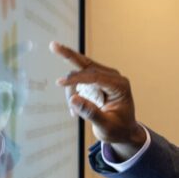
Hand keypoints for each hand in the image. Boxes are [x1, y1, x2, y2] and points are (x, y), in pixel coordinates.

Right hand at [51, 41, 146, 159]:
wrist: (124, 132)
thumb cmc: (118, 129)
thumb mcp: (106, 126)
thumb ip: (91, 113)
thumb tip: (74, 99)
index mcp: (120, 86)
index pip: (95, 76)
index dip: (76, 79)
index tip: (60, 83)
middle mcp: (114, 78)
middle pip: (88, 64)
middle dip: (70, 56)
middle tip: (53, 45)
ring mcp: (106, 77)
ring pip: (81, 72)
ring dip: (72, 88)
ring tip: (73, 112)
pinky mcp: (99, 81)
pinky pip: (81, 80)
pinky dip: (74, 92)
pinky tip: (76, 110)